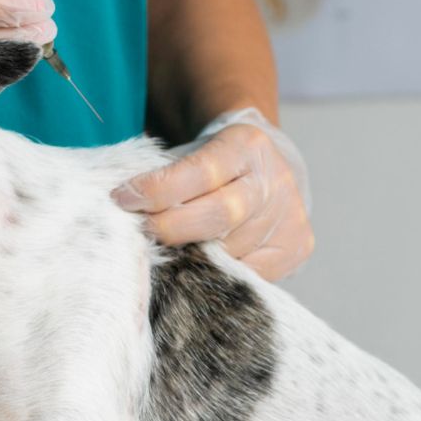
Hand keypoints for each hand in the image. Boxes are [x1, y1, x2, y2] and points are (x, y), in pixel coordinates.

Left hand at [114, 109, 313, 280]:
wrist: (269, 166)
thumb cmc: (218, 163)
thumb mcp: (196, 151)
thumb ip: (166, 175)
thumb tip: (124, 206)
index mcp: (246, 146)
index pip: (199, 171)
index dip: (158, 189)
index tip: (123, 198)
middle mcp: (274, 181)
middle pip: (218, 216)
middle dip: (171, 228)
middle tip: (142, 233)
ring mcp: (290, 217)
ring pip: (231, 252)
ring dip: (192, 257)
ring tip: (168, 254)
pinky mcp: (297, 247)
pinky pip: (250, 274)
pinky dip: (219, 274)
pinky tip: (198, 269)